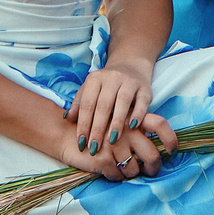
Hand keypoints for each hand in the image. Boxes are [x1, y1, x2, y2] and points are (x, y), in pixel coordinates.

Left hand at [60, 65, 170, 180]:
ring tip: (112, 141)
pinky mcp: (145, 87)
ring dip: (116, 123)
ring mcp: (129, 81)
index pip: (87, 104)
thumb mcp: (90, 90)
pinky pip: (142, 101)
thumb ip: (78, 104)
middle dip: (98, 129)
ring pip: (122, 102)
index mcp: (95, 79)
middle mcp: (112, 78)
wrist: (130, 66)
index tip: (81, 143)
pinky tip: (132, 127)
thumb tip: (68, 119)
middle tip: (94, 148)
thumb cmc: (106, 85)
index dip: (83, 124)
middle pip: (103, 105)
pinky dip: (138, 114)